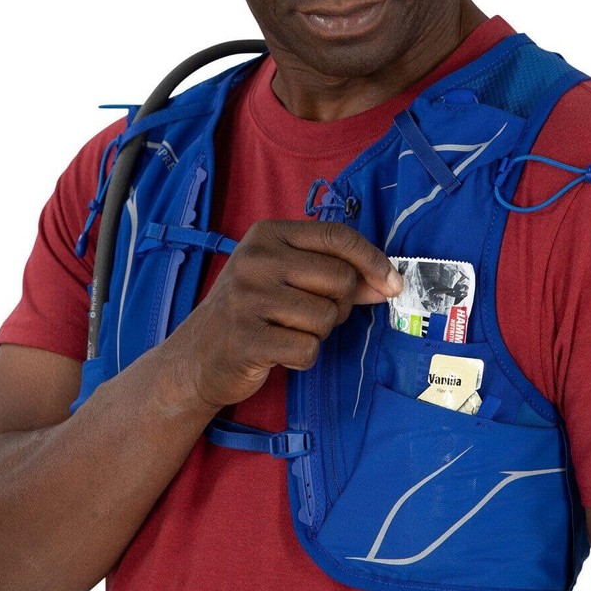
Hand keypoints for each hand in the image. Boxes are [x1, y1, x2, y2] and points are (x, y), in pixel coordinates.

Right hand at [167, 219, 403, 409]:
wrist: (197, 355)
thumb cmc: (252, 310)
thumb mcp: (287, 277)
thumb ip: (336, 274)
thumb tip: (390, 283)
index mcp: (268, 234)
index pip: (337, 236)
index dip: (373, 260)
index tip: (392, 283)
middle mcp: (255, 259)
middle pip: (340, 279)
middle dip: (340, 305)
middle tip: (313, 314)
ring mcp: (247, 298)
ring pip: (326, 318)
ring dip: (318, 333)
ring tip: (289, 330)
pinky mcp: (246, 337)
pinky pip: (308, 349)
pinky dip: (303, 356)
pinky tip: (279, 350)